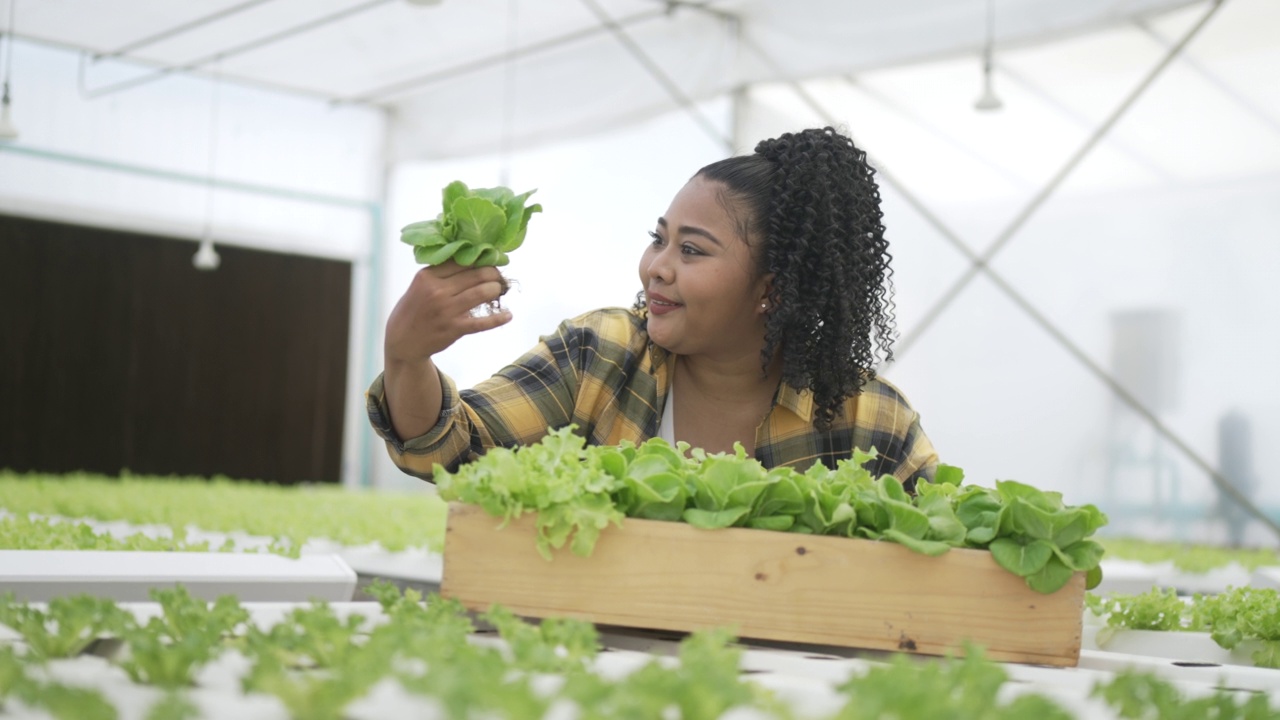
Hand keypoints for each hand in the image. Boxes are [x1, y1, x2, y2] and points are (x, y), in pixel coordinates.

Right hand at [384, 261, 511, 363]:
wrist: (403, 341)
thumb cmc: (413, 309)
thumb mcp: (419, 284)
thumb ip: (440, 272)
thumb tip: (470, 258)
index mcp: (428, 276)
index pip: (462, 260)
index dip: (480, 259)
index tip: (490, 259)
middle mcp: (438, 291)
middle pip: (476, 274)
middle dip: (493, 273)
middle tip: (498, 276)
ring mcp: (447, 311)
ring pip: (482, 293)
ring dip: (497, 289)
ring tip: (500, 289)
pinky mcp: (455, 328)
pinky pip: (483, 322)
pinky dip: (499, 318)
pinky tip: (508, 315)